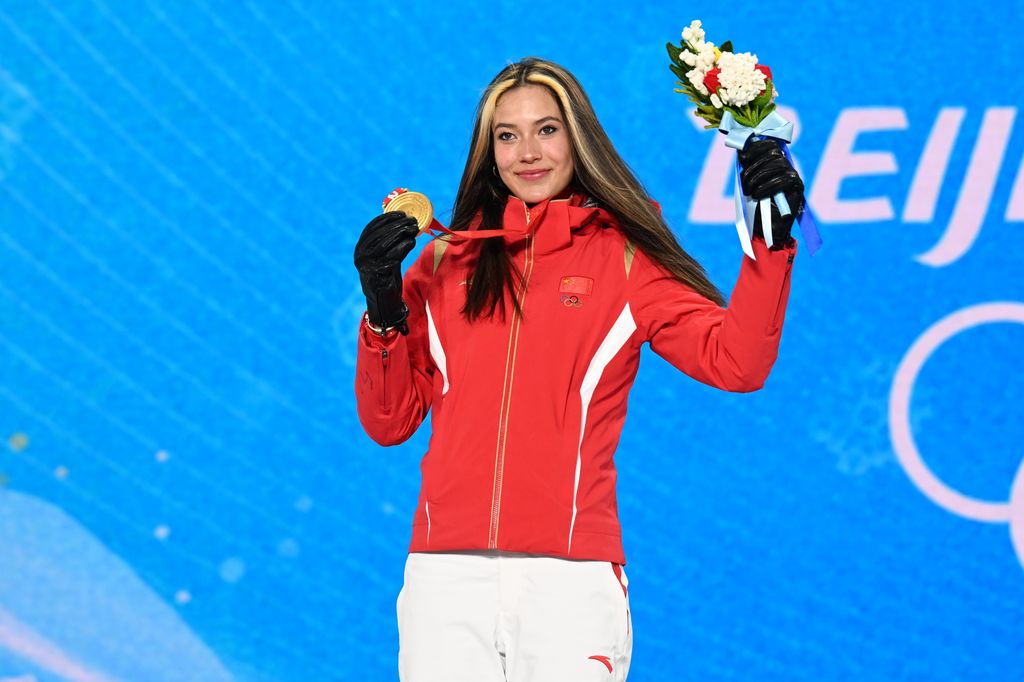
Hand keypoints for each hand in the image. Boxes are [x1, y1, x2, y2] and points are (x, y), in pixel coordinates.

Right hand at [353, 211, 419, 334]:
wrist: (384, 302)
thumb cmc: (387, 277)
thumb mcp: (386, 256)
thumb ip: (390, 242)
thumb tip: (406, 223)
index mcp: (360, 248)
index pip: (372, 227)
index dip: (387, 218)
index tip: (402, 213)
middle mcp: (360, 256)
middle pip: (379, 234)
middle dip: (397, 225)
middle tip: (412, 220)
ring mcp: (367, 266)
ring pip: (385, 244)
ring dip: (401, 234)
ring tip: (414, 229)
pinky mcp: (376, 275)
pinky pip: (391, 257)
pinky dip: (402, 248)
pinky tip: (411, 242)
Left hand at [738, 138, 803, 248]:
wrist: (766, 230)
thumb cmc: (756, 207)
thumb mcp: (748, 184)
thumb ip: (748, 168)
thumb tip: (741, 151)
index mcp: (775, 163)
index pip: (771, 145)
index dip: (757, 148)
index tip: (743, 157)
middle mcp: (787, 167)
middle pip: (773, 154)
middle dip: (754, 167)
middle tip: (744, 183)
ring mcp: (794, 176)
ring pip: (777, 165)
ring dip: (758, 177)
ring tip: (749, 191)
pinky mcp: (798, 187)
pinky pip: (783, 180)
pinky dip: (767, 186)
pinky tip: (758, 195)